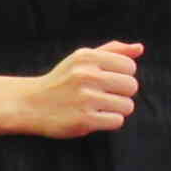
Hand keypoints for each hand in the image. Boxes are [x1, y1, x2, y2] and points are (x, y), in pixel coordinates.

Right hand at [21, 41, 143, 137]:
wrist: (30, 104)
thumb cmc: (61, 80)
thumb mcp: (81, 59)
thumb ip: (112, 51)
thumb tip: (140, 48)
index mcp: (87, 57)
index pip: (129, 66)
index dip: (122, 76)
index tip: (107, 81)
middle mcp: (86, 75)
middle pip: (131, 86)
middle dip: (122, 93)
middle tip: (104, 96)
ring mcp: (85, 98)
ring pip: (127, 106)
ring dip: (117, 109)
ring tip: (99, 107)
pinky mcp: (84, 119)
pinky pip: (117, 121)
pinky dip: (109, 121)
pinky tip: (95, 117)